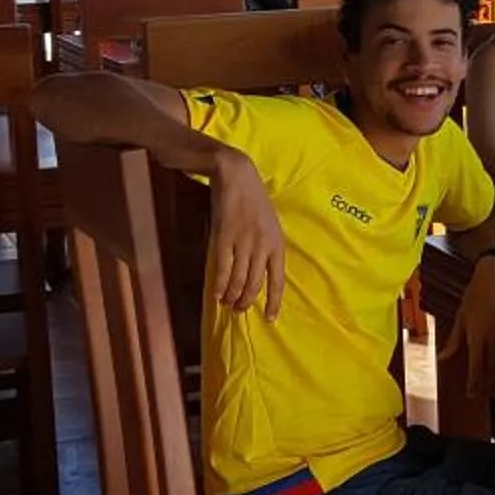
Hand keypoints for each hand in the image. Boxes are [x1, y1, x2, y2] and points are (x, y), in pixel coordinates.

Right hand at [204, 150, 287, 318]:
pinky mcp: (224, 238)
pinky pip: (223, 269)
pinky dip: (220, 285)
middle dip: (246, 301)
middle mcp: (262, 246)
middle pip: (255, 284)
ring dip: (232, 296)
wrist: (236, 176)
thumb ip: (266, 247)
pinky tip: (216, 293)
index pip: (278, 280)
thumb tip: (259, 272)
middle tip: (238, 310)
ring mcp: (243, 243)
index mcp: (277, 243)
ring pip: (239, 281)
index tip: (270, 318)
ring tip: (227, 303)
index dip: (273, 301)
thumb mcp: (268, 224)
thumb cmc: (253, 200)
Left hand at [441, 257, 494, 405]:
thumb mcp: (460, 315)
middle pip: (490, 368)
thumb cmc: (475, 293)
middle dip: (487, 384)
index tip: (471, 394)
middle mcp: (493, 340)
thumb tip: (443, 357)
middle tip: (484, 397)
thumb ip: (454, 339)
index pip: (476, 366)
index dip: (474, 382)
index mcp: (478, 336)